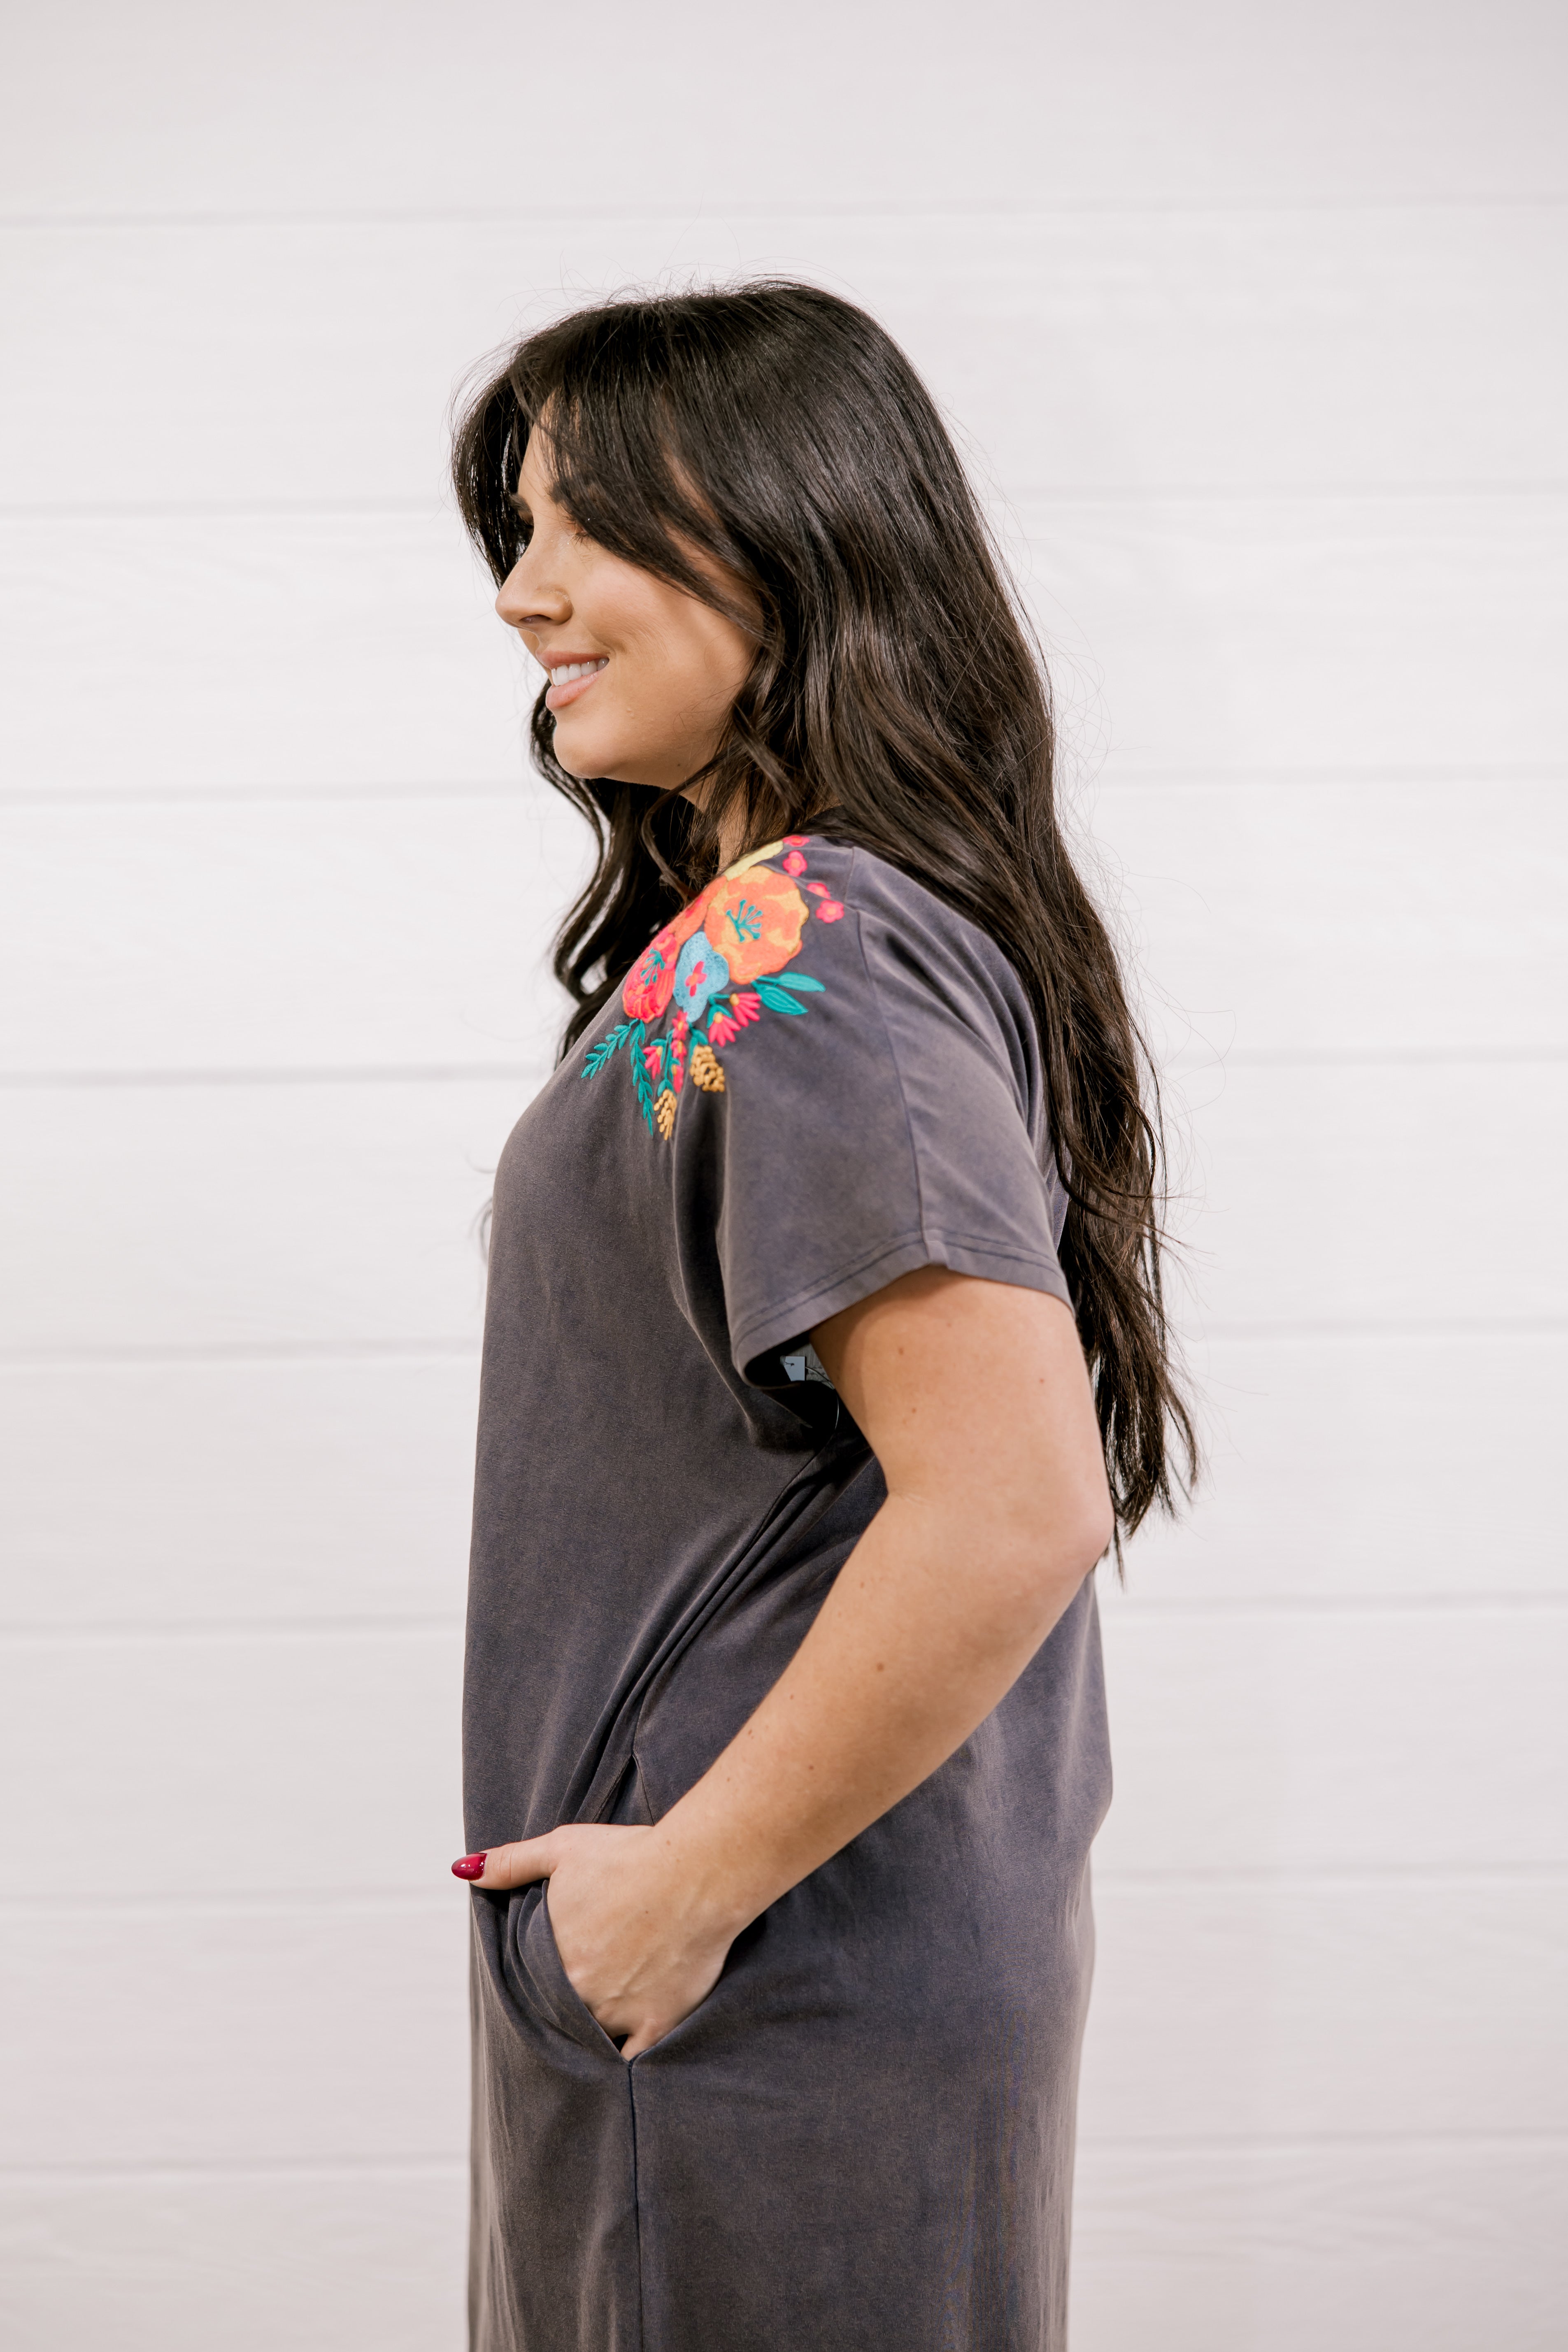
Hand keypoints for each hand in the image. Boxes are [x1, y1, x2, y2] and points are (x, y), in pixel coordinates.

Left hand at [451, 1823, 736, 2057]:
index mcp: (550, 1955)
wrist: (697, 1870)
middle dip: (563, 2010)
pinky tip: (619, 2058)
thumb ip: (511, 1863)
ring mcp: (618, 2011)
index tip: (544, 1985)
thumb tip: (464, 1871)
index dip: (535, 1987)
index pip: (528, 1986)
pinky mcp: (658, 2022)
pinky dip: (623, 2061)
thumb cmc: (631, 1854)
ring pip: (591, 2038)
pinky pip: (632, 2061)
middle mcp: (578, 1991)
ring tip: (594, 2028)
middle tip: (574, 2002)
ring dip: (590, 2034)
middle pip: (558, 2015)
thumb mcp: (563, 1848)